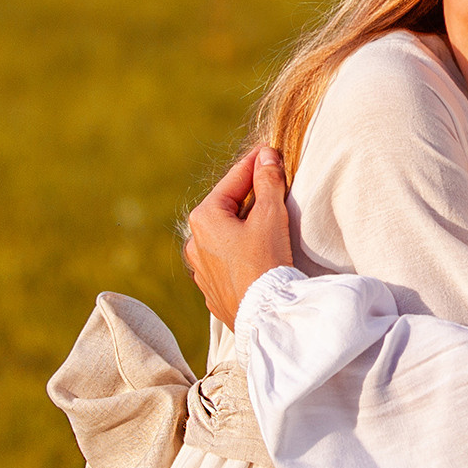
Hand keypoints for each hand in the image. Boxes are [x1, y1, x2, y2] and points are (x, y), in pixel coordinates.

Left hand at [181, 146, 292, 328]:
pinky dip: (241, 249)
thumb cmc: (266, 263)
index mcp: (204, 218)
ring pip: (225, 235)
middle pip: (227, 207)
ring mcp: (201, 269)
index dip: (254, 163)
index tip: (269, 150)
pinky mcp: (213, 290)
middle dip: (250, 194)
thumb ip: (268, 180)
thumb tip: (266, 155)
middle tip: (272, 180)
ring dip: (245, 224)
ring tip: (268, 217)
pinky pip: (226, 259)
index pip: (233, 180)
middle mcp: (194, 242)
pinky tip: (258, 251)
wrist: (265, 317)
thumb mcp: (270, 215)